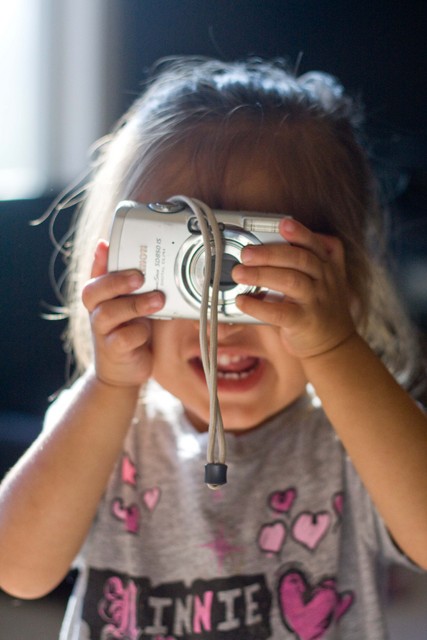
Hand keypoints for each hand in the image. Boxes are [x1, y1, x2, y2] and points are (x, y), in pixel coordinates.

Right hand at [82, 240, 164, 387]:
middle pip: (94, 291)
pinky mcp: (113, 350)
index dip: (99, 259)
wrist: (125, 370)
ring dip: (135, 304)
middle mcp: (96, 311)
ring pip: (109, 313)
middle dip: (117, 281)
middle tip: (140, 276)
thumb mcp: (131, 302)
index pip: (94, 273)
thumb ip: (132, 282)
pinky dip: (138, 332)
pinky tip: (148, 330)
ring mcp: (102, 332)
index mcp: (100, 296)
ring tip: (158, 299)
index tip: (106, 245)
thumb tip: (136, 256)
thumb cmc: (130, 329)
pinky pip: (122, 338)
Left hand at [232, 218, 355, 359]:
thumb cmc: (319, 307)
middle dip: (270, 253)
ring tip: (238, 273)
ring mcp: (316, 301)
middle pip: (300, 259)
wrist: (335, 344)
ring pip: (291, 281)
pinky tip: (242, 301)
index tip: (283, 223)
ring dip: (262, 275)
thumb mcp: (322, 279)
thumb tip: (271, 241)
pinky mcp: (305, 322)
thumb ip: (306, 259)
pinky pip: (280, 312)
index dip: (299, 233)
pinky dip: (259, 306)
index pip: (314, 244)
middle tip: (246, 253)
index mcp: (327, 266)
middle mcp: (324, 280)